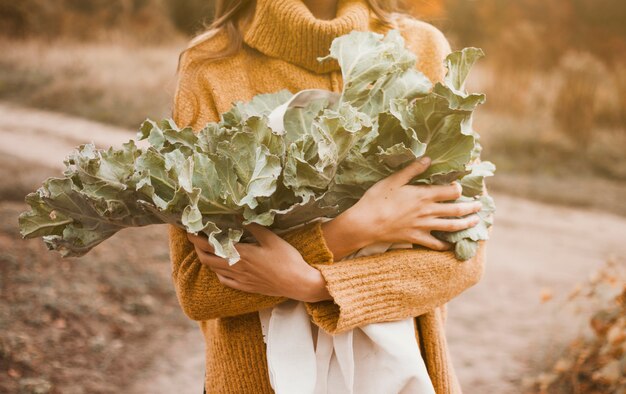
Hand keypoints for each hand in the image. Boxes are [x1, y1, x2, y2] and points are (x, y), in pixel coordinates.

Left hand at [186, 223, 331, 302]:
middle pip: (208, 259)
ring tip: (204, 250)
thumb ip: (254, 227)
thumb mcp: (272, 239)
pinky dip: (218, 273)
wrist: (297, 283)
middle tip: (194, 238)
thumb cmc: (287, 259)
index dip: (197, 239)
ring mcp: (241, 279)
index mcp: (242, 254)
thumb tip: (238, 215)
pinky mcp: (247, 287)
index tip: (189, 230)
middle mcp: (237, 268)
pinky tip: (220, 269)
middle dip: (197, 248)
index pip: (212, 246)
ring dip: (206, 260)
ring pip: (215, 270)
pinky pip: (226, 281)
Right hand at [322, 157, 481, 257]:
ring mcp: (423, 226)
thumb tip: (428, 158)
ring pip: (451, 226)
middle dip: (471, 207)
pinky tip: (450, 245)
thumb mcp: (393, 180)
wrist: (366, 223)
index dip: (459, 188)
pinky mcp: (416, 238)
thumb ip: (412, 170)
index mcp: (423, 195)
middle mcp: (428, 211)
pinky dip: (444, 245)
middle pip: (456, 209)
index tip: (464, 186)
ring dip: (466, 224)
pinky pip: (435, 244)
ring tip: (475, 222)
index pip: (450, 191)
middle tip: (480, 205)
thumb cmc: (377, 199)